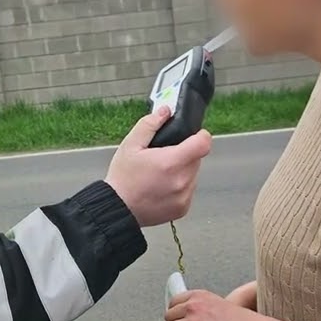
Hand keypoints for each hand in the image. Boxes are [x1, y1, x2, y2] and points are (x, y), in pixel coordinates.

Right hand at [104, 106, 210, 226]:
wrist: (117, 208)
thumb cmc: (122, 179)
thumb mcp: (131, 145)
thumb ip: (150, 124)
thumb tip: (165, 111)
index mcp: (171, 162)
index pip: (204, 143)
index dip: (200, 136)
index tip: (193, 136)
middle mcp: (181, 180)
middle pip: (197, 158)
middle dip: (184, 154)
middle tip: (163, 157)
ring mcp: (184, 196)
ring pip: (193, 174)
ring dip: (182, 170)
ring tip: (160, 174)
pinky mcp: (183, 208)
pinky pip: (188, 190)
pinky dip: (179, 186)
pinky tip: (161, 187)